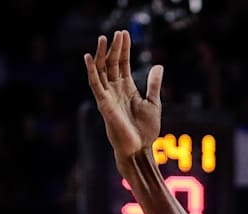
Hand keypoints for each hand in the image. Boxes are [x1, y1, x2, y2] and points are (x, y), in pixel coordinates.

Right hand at [83, 31, 163, 160]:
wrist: (140, 148)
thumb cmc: (146, 129)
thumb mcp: (153, 102)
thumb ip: (154, 84)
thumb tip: (158, 65)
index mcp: (127, 88)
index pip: (123, 64)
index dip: (124, 49)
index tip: (124, 34)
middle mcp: (115, 90)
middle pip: (112, 64)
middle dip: (115, 48)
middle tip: (118, 32)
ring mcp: (108, 96)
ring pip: (102, 70)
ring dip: (102, 54)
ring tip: (104, 38)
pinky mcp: (103, 104)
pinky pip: (95, 84)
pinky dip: (91, 71)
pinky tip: (88, 57)